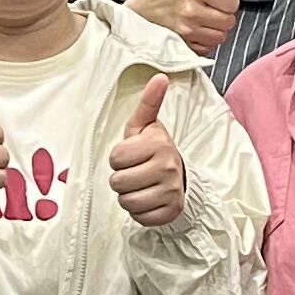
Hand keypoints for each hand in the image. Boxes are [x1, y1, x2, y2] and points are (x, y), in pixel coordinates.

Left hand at [109, 77, 187, 228]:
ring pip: (126, 201)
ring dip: (127, 196)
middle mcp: (168, 167)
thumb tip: (160, 76)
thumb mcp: (146, 126)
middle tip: (135, 173)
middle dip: (121, 179)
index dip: (118, 158)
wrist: (179, 177)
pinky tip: (148, 200)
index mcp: (159, 144)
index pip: (115, 158)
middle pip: (118, 182)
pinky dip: (139, 212)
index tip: (131, 156)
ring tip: (139, 186)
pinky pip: (140, 217)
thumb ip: (148, 103)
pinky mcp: (170, 211)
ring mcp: (171, 191)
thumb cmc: (153, 150)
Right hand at [127, 0, 240, 59]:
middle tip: (210, 12)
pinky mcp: (182, 44)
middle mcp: (191, 8)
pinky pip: (207, 48)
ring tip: (203, 23)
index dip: (228, 2)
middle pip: (229, 21)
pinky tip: (195, 33)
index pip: (232, 2)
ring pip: (220, 36)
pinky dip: (204, 43)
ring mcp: (186, 29)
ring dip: (215, 32)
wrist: (142, 14)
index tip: (217, 0)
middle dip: (223, 18)